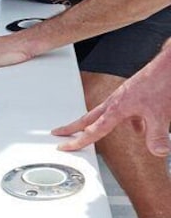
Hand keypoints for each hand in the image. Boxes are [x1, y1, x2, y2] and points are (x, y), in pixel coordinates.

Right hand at [53, 42, 170, 156]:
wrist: (168, 66)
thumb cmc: (161, 84)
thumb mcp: (161, 115)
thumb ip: (157, 136)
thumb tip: (158, 151)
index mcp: (116, 109)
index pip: (93, 131)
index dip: (77, 141)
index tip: (64, 146)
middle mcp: (114, 103)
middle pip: (87, 119)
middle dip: (71, 127)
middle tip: (58, 132)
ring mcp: (121, 97)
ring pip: (101, 113)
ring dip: (92, 122)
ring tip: (88, 131)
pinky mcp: (129, 94)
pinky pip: (120, 110)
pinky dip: (123, 119)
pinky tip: (138, 125)